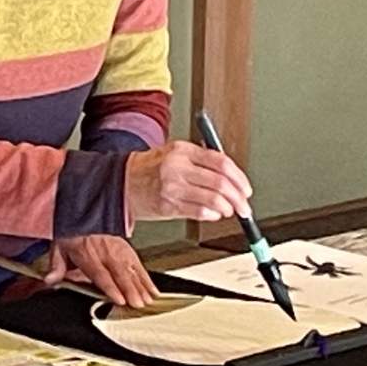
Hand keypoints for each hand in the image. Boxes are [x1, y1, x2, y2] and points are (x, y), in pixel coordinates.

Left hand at [47, 235, 159, 309]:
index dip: (110, 287)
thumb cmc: (73, 235)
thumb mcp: (59, 248)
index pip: (100, 273)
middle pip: (119, 274)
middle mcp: (105, 253)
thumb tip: (49, 280)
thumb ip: (56, 267)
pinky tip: (153, 291)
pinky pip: (140, 266)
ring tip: (147, 301)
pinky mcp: (128, 251)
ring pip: (132, 271)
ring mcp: (119, 251)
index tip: (119, 299)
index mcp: (87, 254)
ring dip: (141, 286)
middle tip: (138, 305)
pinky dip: (148, 279)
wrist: (85, 212)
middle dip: (130, 290)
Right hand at [125, 141, 252, 222]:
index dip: (239, 178)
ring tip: (227, 210)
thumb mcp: (174, 154)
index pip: (221, 163)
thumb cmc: (150, 169)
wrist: (120, 183)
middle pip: (221, 183)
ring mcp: (172, 187)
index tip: (246, 189)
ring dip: (226, 208)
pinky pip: (200, 212)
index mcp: (182, 150)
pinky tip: (212, 214)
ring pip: (213, 199)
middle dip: (238, 198)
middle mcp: (177, 167)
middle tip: (244, 205)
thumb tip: (233, 177)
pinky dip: (212, 215)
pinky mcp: (168, 205)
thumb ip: (201, 161)